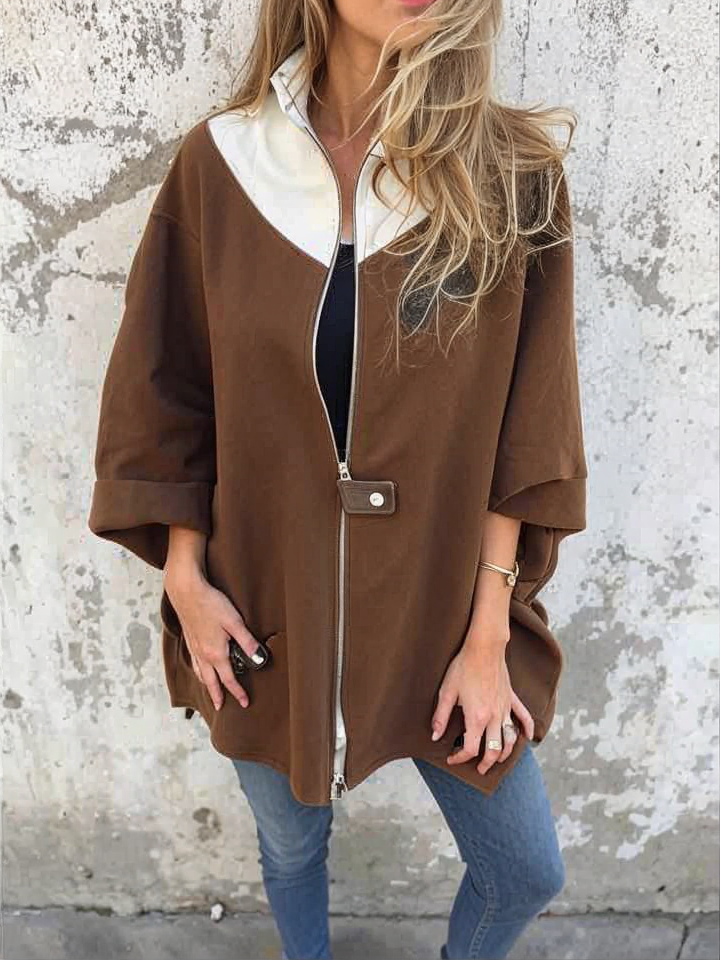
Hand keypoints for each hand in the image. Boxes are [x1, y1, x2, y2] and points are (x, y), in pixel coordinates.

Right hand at [163, 566, 261, 711]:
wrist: (186, 591)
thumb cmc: (210, 604)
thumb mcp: (234, 622)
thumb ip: (247, 641)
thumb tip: (258, 658)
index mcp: (215, 653)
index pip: (228, 679)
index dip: (238, 692)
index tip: (245, 702)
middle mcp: (202, 655)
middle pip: (210, 681)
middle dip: (217, 695)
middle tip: (221, 707)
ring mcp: (193, 648)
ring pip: (200, 673)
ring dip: (206, 685)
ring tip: (211, 691)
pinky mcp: (189, 640)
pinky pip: (194, 663)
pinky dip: (198, 672)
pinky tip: (199, 668)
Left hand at [430, 622, 534, 774]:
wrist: (484, 648)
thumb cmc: (463, 667)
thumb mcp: (446, 692)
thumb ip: (440, 717)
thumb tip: (435, 736)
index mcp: (476, 717)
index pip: (472, 748)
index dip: (461, 758)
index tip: (452, 757)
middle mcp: (494, 717)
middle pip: (494, 749)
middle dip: (487, 763)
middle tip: (480, 769)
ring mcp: (505, 708)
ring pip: (511, 739)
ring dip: (505, 752)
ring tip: (497, 759)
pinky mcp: (511, 698)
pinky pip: (524, 717)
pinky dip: (528, 730)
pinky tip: (528, 738)